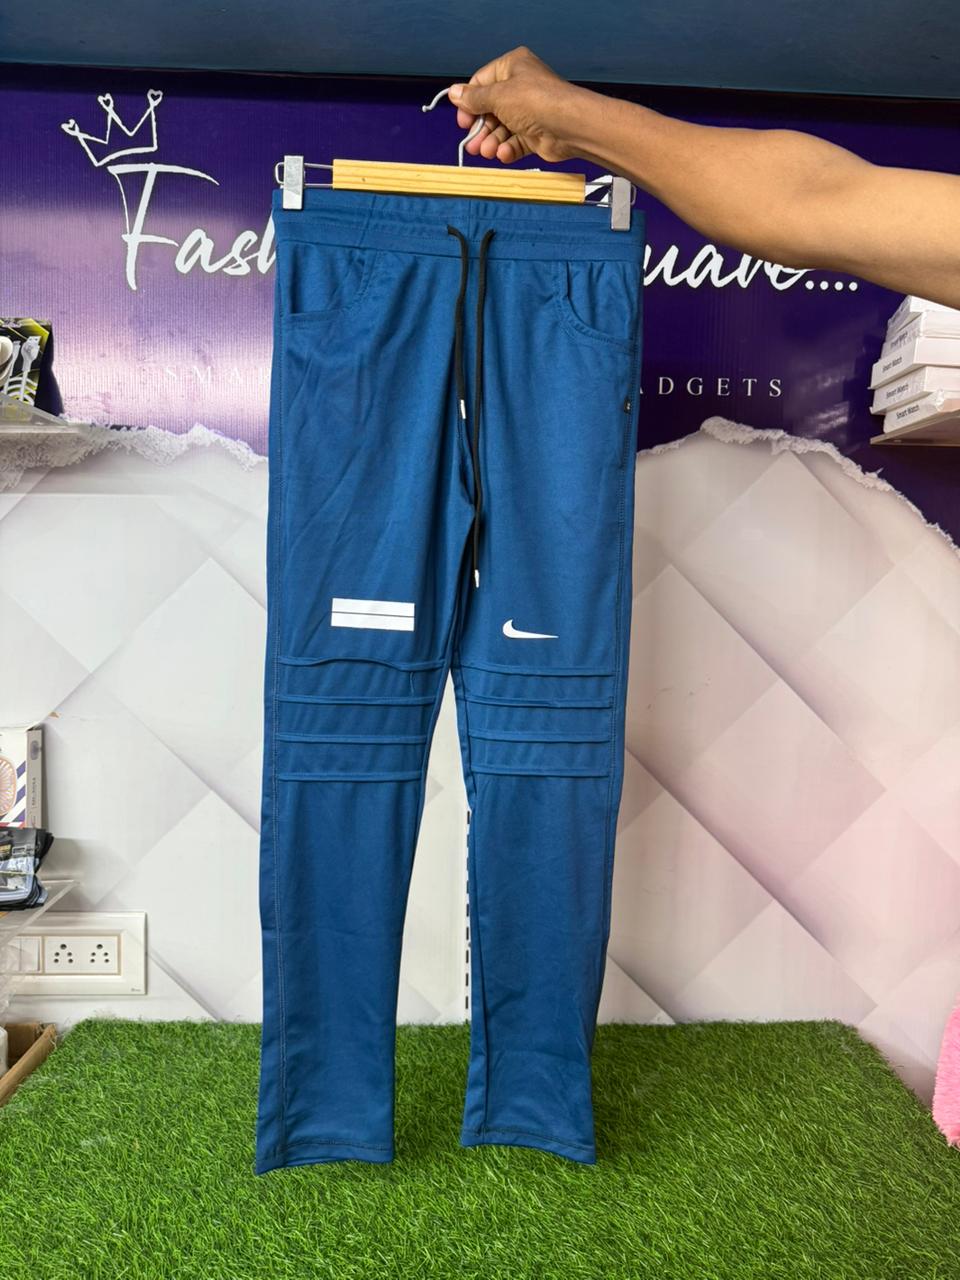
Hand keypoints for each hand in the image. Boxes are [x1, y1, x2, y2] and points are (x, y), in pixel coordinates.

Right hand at [449, 47, 586, 164]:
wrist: (568, 126)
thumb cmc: (535, 102)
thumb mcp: (497, 96)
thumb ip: (474, 98)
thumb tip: (454, 93)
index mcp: (512, 67)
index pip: (481, 83)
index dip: (469, 102)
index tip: (462, 121)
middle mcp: (520, 87)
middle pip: (490, 109)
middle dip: (481, 128)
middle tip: (472, 144)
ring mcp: (528, 112)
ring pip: (502, 129)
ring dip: (492, 141)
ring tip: (486, 151)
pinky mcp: (535, 134)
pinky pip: (515, 142)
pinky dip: (508, 149)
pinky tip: (503, 154)